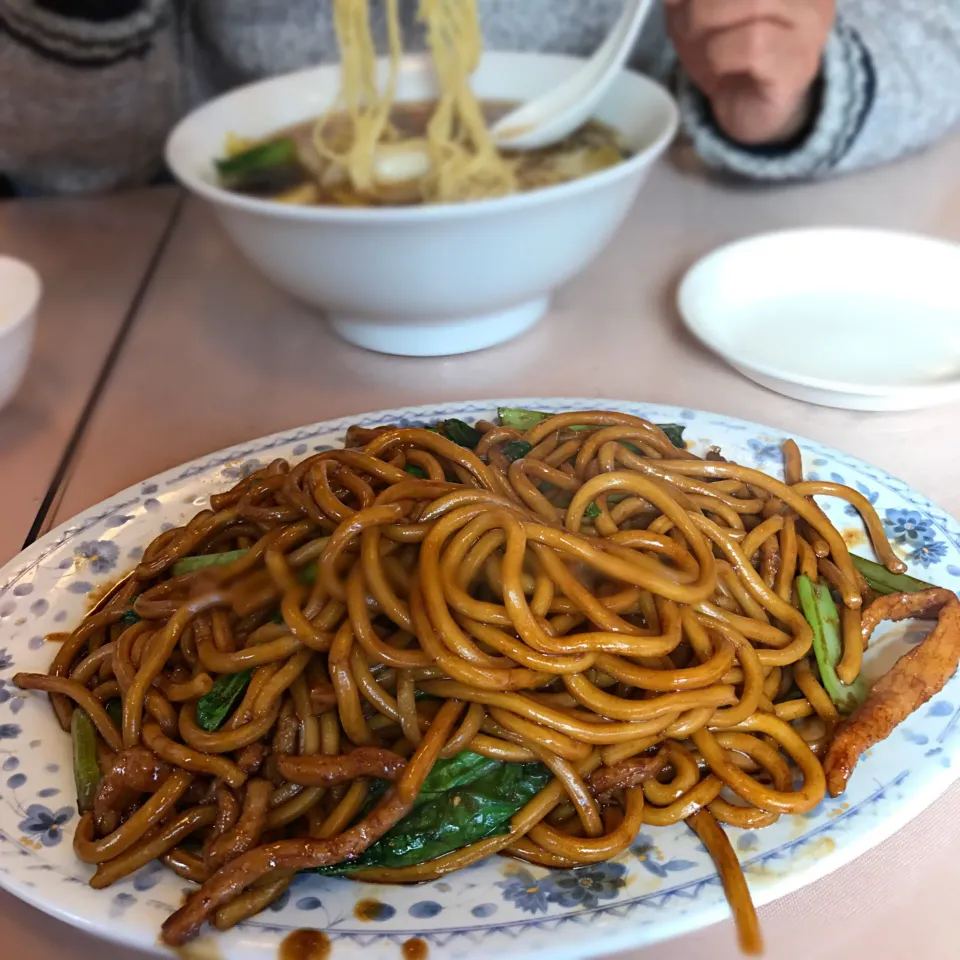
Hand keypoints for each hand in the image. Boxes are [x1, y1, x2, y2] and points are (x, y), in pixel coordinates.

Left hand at [664, 0, 835, 145]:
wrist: (748, 109)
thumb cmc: (725, 51)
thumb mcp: (695, 9)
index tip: (679, 3)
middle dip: (699, 2)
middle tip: (686, 25)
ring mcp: (810, 21)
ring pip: (751, 2)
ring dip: (706, 27)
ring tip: (701, 49)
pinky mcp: (799, 61)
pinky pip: (753, 44)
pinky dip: (720, 55)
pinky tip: (719, 69)